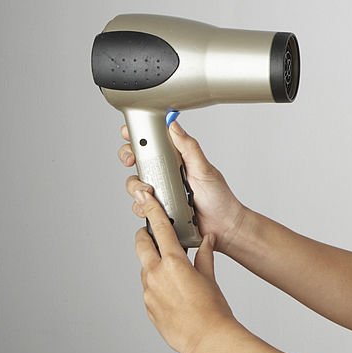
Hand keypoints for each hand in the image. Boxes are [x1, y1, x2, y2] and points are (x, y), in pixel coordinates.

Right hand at [120, 120, 248, 255]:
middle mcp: (165, 175)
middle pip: (137, 162)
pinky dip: (143, 207)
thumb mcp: (204, 169)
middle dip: (129, 158)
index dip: (138, 137)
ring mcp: (161, 193)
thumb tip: (174, 125)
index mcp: (176, 160)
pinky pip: (141, 207)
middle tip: (132, 161)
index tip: (129, 134)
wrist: (222, 227)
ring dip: (137, 187)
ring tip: (152, 192)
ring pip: (135, 186)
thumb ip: (188, 147)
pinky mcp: (158, 210)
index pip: (153, 143)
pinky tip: (158, 208)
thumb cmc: (218, 197)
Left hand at [133, 187, 237, 352]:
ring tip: (175, 273)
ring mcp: (148, 291)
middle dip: (146, 236)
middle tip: (155, 235)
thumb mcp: (210, 278)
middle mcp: (156, 275)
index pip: (159, 229)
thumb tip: (207, 241)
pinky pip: (149, 288)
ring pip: (145, 268)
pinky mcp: (147, 306)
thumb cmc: (213, 310)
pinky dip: (157, 284)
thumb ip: (204, 256)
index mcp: (173, 263)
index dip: (152, 210)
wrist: (206, 339)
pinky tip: (174, 293)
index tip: (146, 199)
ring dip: (154, 264)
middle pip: (142, 245)